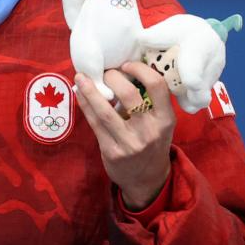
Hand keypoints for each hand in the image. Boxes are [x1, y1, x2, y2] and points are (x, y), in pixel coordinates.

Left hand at [75, 61, 174, 209]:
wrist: (147, 180)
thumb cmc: (152, 142)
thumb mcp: (160, 123)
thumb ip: (149, 101)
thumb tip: (122, 69)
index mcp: (165, 119)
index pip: (157, 85)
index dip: (140, 69)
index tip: (127, 64)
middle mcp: (149, 131)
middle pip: (128, 94)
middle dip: (112, 77)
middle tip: (104, 72)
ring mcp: (130, 143)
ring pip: (105, 110)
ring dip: (90, 90)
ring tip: (80, 76)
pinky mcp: (112, 151)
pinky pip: (94, 123)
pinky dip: (85, 105)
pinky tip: (79, 94)